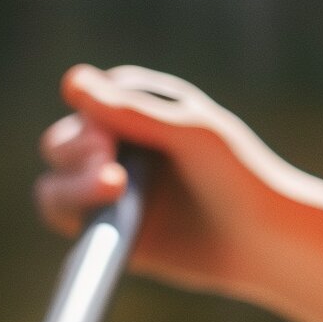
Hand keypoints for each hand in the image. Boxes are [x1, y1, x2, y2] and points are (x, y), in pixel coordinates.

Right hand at [34, 64, 279, 300]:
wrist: (266, 240)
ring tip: (112, 193)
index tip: (107, 143)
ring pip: (56, 180)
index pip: (88, 100)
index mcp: (139, 104)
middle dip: (76, 156)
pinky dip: (70, 215)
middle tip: (113, 177)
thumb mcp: (194, 134)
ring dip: (72, 187)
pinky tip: (95, 223)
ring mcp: (109, 184)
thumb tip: (72, 81)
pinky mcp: (107, 224)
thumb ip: (136, 112)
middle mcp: (118, 140)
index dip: (91, 122)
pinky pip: (65, 216)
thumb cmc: (239, 175)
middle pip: (62, 141)